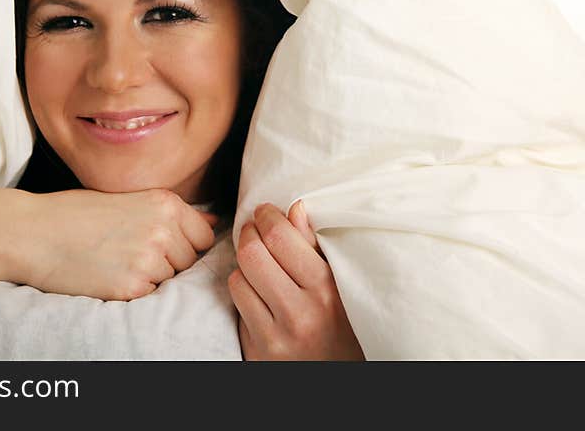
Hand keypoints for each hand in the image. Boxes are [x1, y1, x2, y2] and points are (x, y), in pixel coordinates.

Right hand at [10, 188, 218, 300]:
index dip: (184, 244)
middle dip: (167, 262)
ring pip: (170, 280)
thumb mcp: (128, 200)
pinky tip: (109, 276)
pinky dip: (133, 291)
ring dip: (150, 278)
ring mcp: (149, 259)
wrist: (33, 232)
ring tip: (115, 262)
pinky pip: (150, 296)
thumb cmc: (76, 214)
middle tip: (127, 252)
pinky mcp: (132, 287)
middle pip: (189, 261)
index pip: (204, 235)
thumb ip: (170, 213)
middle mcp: (163, 229)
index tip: (160, 245)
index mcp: (165, 203)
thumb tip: (213, 221)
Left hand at [228, 200, 363, 360]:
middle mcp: (300, 313)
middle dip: (249, 233)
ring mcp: (276, 335)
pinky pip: (237, 304)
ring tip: (260, 264)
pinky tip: (259, 291)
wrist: (342, 377)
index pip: (279, 237)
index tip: (266, 212)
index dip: (266, 216)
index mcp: (328, 289)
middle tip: (255, 229)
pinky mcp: (258, 350)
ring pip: (238, 277)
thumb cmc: (347, 325)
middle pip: (251, 253)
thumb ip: (316, 246)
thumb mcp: (343, 285)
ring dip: (244, 265)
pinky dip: (243, 291)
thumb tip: (295, 207)